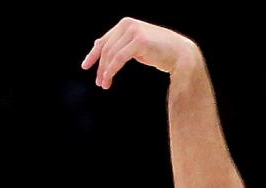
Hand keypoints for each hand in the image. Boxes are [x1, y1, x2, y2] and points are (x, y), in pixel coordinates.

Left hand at [81, 17, 199, 89]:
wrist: (180, 55)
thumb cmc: (159, 52)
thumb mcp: (135, 47)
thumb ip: (119, 44)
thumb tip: (98, 43)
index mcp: (125, 24)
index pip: (104, 40)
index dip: (93, 54)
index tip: (85, 66)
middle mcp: (128, 25)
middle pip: (106, 48)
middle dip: (100, 67)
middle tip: (99, 82)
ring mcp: (133, 31)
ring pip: (111, 54)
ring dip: (105, 71)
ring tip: (103, 84)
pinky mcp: (139, 41)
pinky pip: (119, 58)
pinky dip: (111, 70)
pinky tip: (108, 79)